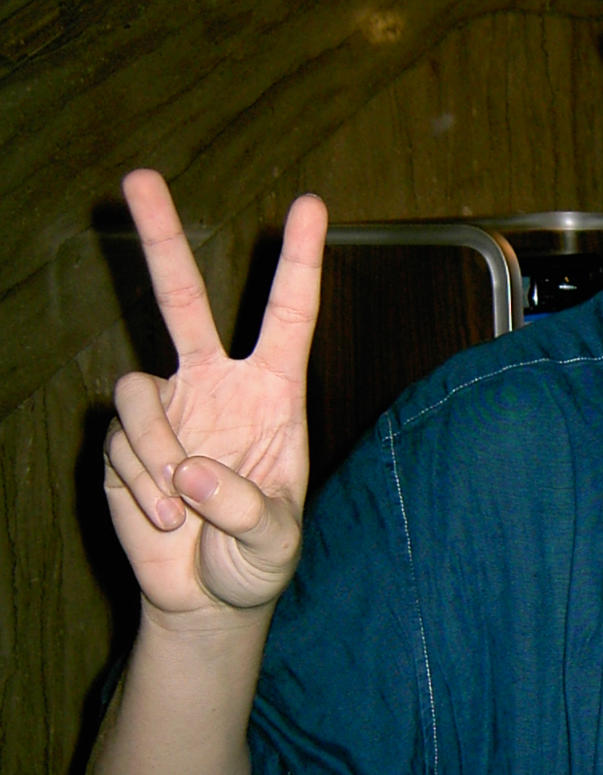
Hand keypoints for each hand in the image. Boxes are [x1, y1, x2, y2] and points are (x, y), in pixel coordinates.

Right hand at [103, 171, 326, 619]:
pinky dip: (139, 482)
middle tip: (137, 176)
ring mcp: (166, 409)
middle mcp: (215, 386)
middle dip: (161, 238)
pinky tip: (162, 518)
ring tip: (179, 508)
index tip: (309, 204)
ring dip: (154, 454)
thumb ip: (245, 507)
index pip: (288, 317)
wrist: (207, 598)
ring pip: (137, 392)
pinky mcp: (125, 441)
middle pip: (183, 299)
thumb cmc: (257, 561)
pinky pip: (120, 442)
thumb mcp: (274, 543)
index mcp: (272, 395)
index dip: (299, 262)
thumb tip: (190, 468)